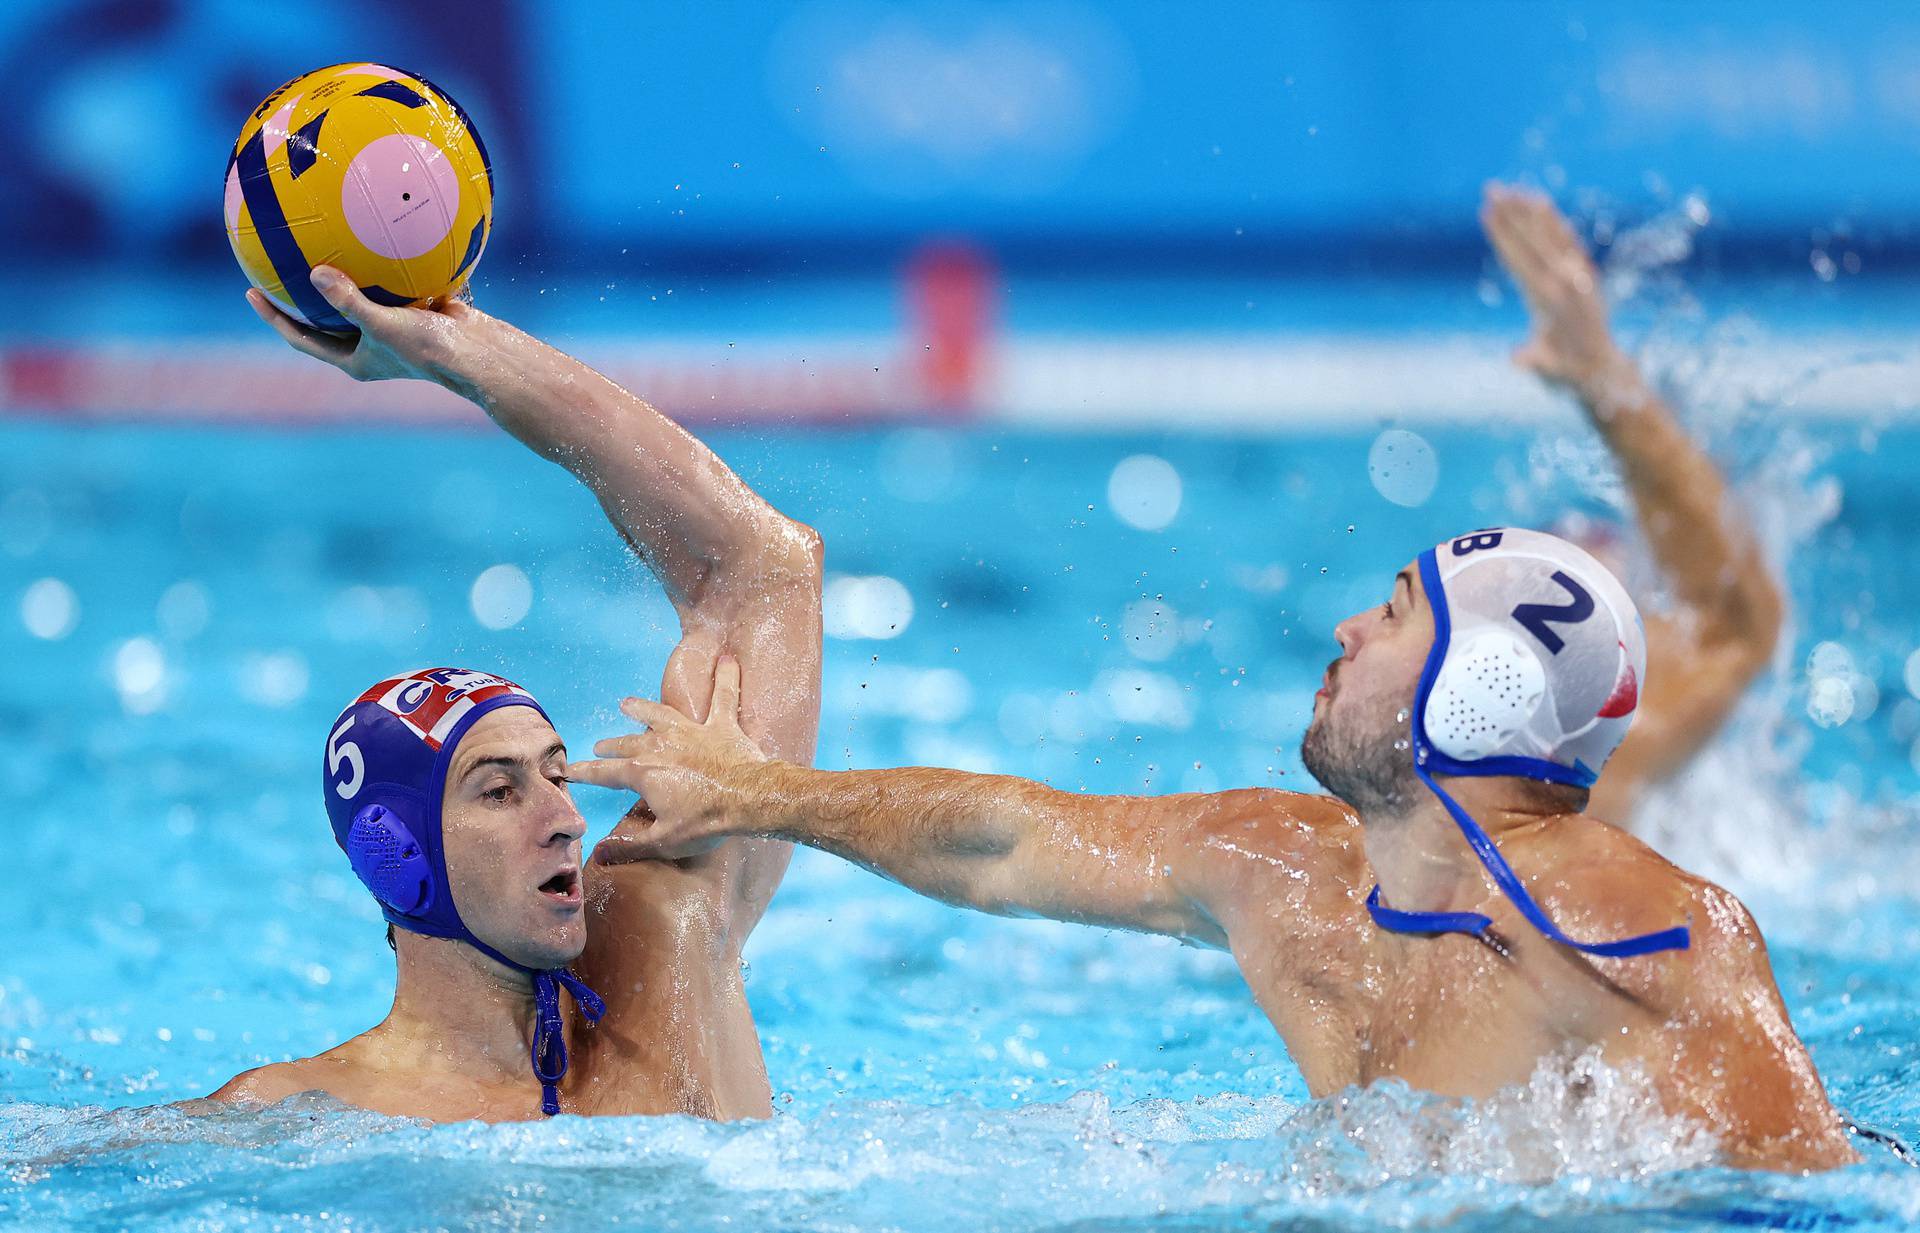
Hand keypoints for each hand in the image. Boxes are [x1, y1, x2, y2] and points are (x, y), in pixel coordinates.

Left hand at [245, 266, 477, 384]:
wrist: (476, 351)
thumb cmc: (427, 348)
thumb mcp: (382, 324)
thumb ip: (348, 300)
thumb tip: (315, 273)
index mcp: (354, 359)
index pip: (301, 338)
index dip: (274, 317)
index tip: (251, 292)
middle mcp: (369, 346)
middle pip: (323, 319)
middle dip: (300, 296)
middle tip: (275, 268)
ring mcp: (391, 328)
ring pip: (356, 300)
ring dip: (340, 278)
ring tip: (320, 246)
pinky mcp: (412, 312)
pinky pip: (387, 286)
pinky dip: (377, 268)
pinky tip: (369, 238)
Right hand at [569, 657, 770, 862]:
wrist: (750, 799)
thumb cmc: (706, 822)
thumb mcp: (664, 841)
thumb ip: (628, 846)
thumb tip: (596, 854)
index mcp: (643, 772)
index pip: (605, 773)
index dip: (585, 773)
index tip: (568, 770)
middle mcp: (662, 745)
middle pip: (629, 743)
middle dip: (611, 745)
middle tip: (600, 746)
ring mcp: (691, 732)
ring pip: (661, 714)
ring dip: (643, 708)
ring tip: (628, 703)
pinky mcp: (721, 726)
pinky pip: (725, 696)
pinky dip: (727, 678)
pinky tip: (728, 659)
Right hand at [1481, 182, 1629, 395]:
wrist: (1601, 369)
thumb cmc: (1566, 372)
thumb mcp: (1549, 371)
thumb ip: (1536, 362)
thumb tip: (1517, 358)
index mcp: (1550, 298)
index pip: (1520, 258)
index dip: (1502, 234)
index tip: (1486, 212)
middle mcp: (1567, 279)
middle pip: (1534, 238)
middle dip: (1511, 212)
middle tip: (1491, 188)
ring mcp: (1579, 273)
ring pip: (1553, 233)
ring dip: (1531, 210)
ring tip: (1511, 189)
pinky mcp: (1585, 272)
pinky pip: (1568, 240)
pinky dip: (1553, 221)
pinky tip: (1540, 206)